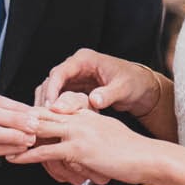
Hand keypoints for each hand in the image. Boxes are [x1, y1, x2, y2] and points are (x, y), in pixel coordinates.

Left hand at [9, 106, 154, 184]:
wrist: (146, 157)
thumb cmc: (131, 150)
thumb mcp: (108, 134)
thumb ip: (90, 132)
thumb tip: (77, 141)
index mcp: (85, 113)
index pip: (53, 108)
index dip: (32, 112)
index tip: (14, 115)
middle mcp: (79, 118)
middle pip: (41, 114)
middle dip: (18, 120)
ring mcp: (77, 133)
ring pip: (39, 130)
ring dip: (16, 135)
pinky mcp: (77, 150)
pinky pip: (46, 152)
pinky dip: (26, 155)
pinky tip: (13, 158)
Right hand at [34, 48, 164, 118]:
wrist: (141, 88)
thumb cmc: (134, 82)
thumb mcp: (123, 87)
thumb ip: (109, 93)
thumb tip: (94, 100)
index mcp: (85, 59)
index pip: (60, 72)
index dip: (52, 90)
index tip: (50, 107)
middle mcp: (76, 67)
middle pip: (50, 82)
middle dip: (45, 100)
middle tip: (43, 120)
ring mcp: (74, 78)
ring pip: (51, 91)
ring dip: (48, 106)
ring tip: (47, 124)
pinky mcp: (74, 90)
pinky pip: (59, 99)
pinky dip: (56, 110)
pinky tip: (56, 124)